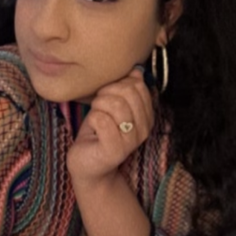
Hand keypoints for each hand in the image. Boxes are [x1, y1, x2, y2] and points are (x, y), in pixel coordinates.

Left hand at [67, 68, 153, 182]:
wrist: (88, 165)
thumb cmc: (99, 133)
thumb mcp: (113, 106)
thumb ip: (126, 89)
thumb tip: (136, 70)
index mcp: (147, 115)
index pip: (138, 85)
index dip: (118, 84)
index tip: (108, 96)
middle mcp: (144, 128)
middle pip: (128, 92)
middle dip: (106, 93)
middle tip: (99, 107)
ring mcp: (131, 141)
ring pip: (114, 104)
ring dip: (98, 106)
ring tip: (96, 117)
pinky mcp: (115, 150)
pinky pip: (102, 119)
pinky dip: (92, 120)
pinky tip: (93, 131)